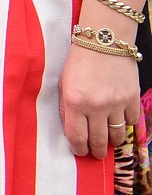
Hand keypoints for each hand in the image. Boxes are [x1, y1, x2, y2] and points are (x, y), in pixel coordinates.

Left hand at [61, 40, 140, 156]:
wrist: (103, 42)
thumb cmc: (78, 62)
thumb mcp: (63, 84)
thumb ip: (66, 108)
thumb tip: (72, 131)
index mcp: (74, 102)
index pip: (77, 137)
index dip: (79, 149)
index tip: (80, 152)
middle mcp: (96, 106)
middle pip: (99, 141)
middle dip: (97, 151)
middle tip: (96, 153)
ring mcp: (116, 103)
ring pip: (117, 135)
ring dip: (112, 141)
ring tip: (108, 141)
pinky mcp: (132, 98)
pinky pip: (132, 122)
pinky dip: (126, 125)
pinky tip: (119, 122)